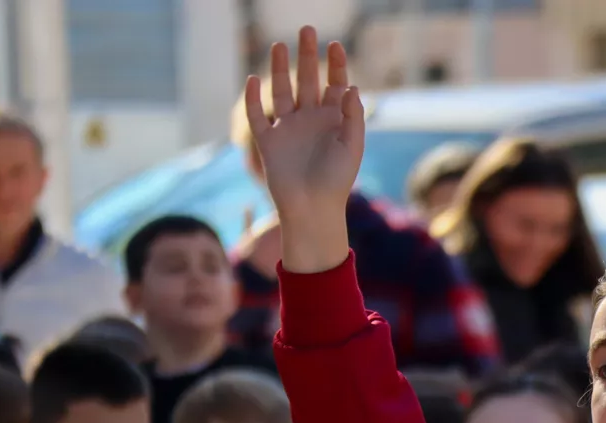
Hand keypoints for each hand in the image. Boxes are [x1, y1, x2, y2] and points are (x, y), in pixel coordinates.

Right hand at [244, 26, 361, 272]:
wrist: (312, 209)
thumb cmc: (337, 181)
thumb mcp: (351, 147)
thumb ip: (352, 116)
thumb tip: (351, 87)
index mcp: (334, 121)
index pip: (335, 85)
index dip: (336, 65)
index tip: (336, 45)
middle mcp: (311, 120)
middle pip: (308, 80)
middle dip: (308, 56)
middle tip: (307, 30)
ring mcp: (288, 129)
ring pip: (282, 91)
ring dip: (279, 69)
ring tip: (279, 45)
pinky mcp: (268, 142)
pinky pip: (258, 116)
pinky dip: (253, 99)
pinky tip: (253, 79)